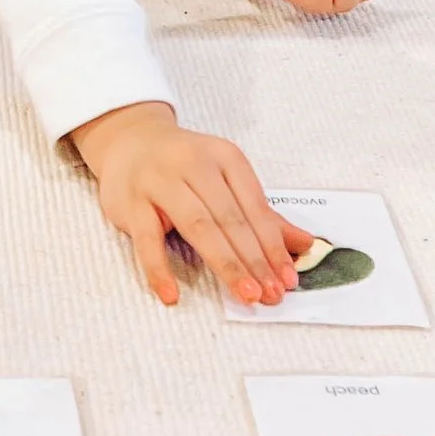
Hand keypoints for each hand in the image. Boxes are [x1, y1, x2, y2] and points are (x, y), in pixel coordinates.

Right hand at [68, 101, 309, 306]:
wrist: (130, 140)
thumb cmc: (184, 165)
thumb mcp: (226, 179)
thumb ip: (261, 215)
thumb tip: (304, 245)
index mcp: (224, 157)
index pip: (255, 207)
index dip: (273, 245)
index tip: (288, 278)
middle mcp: (194, 164)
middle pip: (230, 219)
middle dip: (255, 260)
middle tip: (271, 294)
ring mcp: (160, 181)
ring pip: (198, 226)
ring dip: (224, 264)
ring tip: (244, 294)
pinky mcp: (131, 202)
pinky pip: (147, 241)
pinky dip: (159, 269)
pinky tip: (172, 295)